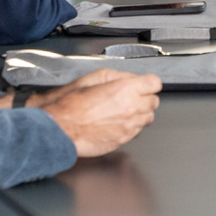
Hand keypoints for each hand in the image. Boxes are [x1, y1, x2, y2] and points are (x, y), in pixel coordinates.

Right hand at [17, 68, 161, 157]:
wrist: (60, 128)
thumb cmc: (70, 104)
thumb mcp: (93, 78)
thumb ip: (118, 76)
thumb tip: (131, 78)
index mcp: (125, 89)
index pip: (155, 83)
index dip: (148, 82)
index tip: (144, 84)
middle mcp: (131, 108)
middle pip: (154, 101)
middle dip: (145, 98)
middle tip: (132, 97)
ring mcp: (128, 126)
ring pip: (148, 118)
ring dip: (140, 113)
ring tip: (123, 110)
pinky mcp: (123, 140)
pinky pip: (137, 131)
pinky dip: (131, 126)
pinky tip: (117, 122)